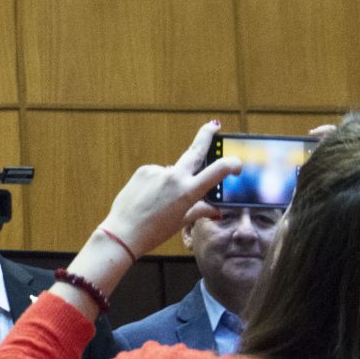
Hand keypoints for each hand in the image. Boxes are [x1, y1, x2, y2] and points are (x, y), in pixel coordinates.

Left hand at [99, 121, 240, 256]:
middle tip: (214, 125)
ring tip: (158, 203)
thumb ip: (201, 210)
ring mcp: (158, 172)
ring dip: (171, 183)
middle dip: (207, 135)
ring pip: (172, 173)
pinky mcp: (144, 170)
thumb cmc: (154, 231)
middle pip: (195, 150)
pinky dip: (157, 184)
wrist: (123, 233)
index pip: (217, 171)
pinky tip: (148, 198)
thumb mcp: (181, 221)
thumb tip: (217, 209)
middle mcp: (174, 177)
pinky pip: (157, 174)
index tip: (236, 164)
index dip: (231, 164)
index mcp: (188, 192)